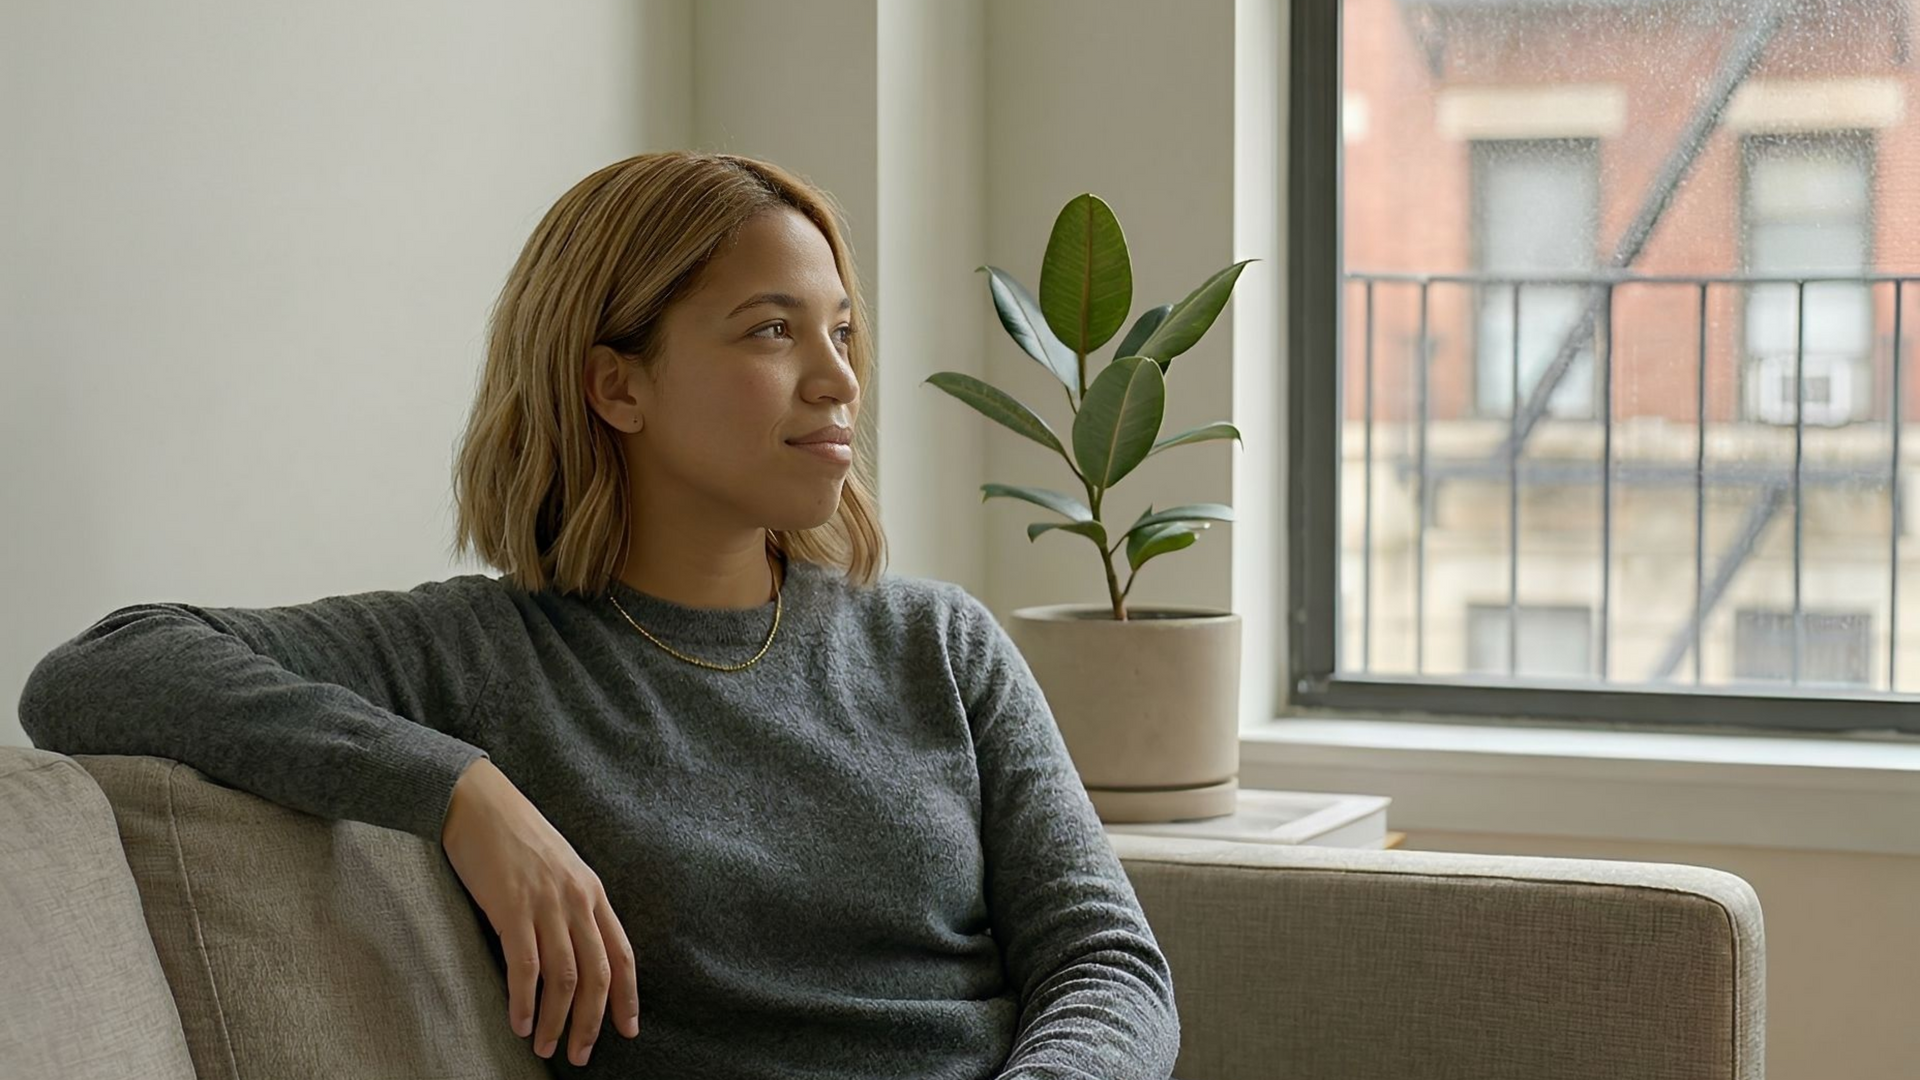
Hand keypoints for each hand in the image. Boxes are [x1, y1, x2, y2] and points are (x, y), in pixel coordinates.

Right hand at [441, 757, 639, 1066]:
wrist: (478, 802)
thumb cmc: (515, 836)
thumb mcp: (559, 867)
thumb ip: (571, 905)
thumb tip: (575, 951)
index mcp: (592, 892)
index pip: (622, 954)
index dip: (627, 996)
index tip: (628, 1029)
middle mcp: (577, 900)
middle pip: (597, 975)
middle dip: (592, 1022)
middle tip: (581, 1055)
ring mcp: (546, 904)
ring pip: (564, 978)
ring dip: (557, 1020)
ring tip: (545, 1047)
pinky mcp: (511, 908)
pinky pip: (525, 967)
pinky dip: (524, 1001)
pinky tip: (519, 1023)